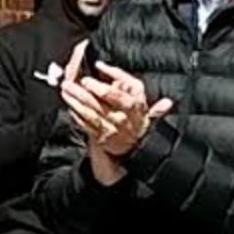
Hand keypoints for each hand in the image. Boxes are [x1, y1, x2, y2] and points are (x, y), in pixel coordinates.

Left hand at [59, 41, 172, 166]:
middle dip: (83, 93)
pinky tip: (69, 105)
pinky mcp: (99, 137)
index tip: (92, 81)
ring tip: (66, 89)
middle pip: (100, 105)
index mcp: (135, 112)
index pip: (121, 99)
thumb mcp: (150, 113)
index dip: (105, 90)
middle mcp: (121, 121)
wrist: (133, 152)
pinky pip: (85, 125)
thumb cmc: (139, 126)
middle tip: (71, 82)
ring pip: (89, 114)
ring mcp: (109, 130)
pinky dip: (76, 114)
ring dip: (75, 102)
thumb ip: (157, 107)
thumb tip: (167, 104)